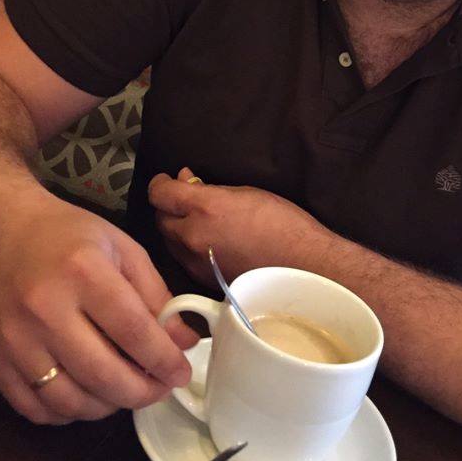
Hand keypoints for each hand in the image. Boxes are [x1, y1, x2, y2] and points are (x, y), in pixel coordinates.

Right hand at [0, 182, 196, 424]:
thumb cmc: (68, 234)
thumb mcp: (122, 248)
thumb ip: (156, 295)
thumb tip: (185, 342)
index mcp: (83, 271)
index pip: (134, 331)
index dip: (164, 360)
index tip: (182, 373)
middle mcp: (45, 309)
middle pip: (103, 374)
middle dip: (143, 392)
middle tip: (160, 388)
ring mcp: (15, 340)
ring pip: (71, 400)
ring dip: (108, 406)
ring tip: (126, 391)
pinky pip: (36, 409)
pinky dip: (68, 413)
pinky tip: (87, 396)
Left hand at [149, 168, 328, 285]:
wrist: (302, 266)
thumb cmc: (283, 223)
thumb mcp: (246, 193)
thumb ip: (211, 189)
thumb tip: (189, 182)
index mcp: (204, 209)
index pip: (160, 193)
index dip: (161, 184)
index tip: (168, 180)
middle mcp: (193, 236)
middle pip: (160, 219)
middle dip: (168, 206)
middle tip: (185, 197)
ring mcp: (196, 262)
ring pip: (169, 241)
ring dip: (176, 227)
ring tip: (197, 219)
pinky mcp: (203, 280)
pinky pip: (184, 258)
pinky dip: (189, 246)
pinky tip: (208, 240)